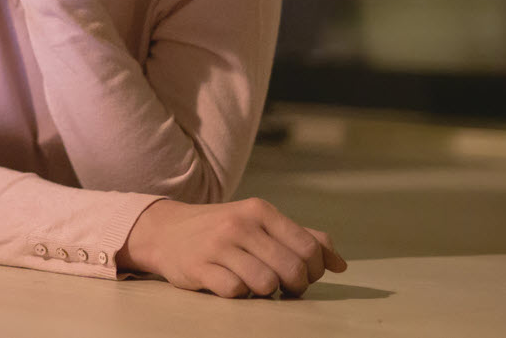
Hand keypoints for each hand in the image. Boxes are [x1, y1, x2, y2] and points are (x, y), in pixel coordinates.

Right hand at [118, 198, 346, 297]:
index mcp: (260, 211)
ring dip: (267, 293)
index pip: (309, 248)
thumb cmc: (223, 231)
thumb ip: (302, 238)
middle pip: (292, 270)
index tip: (301, 276)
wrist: (165, 231)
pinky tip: (231, 284)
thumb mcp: (260, 223)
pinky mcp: (199, 268)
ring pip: (267, 284)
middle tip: (283, 287)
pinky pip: (236, 292)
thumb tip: (340, 264)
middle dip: (295, 287)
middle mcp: (240, 224)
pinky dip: (240, 295)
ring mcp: (218, 246)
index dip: (314, 271)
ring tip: (256, 285)